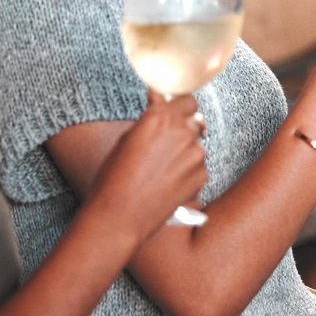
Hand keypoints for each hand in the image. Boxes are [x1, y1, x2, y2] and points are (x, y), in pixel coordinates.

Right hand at [84, 94, 208, 244]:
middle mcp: (183, 131)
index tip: (172, 113)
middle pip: (195, 118)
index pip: (185, 99)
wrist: (120, 216)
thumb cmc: (114, 177)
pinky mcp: (201, 175)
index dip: (178, 107)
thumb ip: (149, 118)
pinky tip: (168, 182)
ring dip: (185, 149)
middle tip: (166, 142)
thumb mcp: (127, 139)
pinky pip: (198, 165)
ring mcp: (195, 154)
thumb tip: (158, 100)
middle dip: (183, 126)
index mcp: (160, 117)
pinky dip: (187, 170)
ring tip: (161, 169)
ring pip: (196, 143)